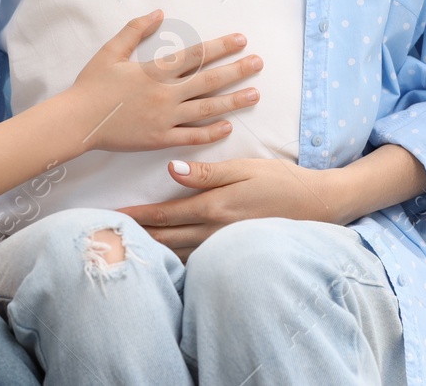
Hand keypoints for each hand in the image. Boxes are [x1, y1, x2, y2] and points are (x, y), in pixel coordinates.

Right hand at [68, 10, 262, 152]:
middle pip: (209, 81)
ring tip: (255, 94)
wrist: (78, 120)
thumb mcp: (110, 51)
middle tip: (259, 63)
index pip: (196, 55)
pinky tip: (228, 126)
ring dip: (234, 101)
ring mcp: (165, 119)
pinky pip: (192, 136)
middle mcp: (165, 94)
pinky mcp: (160, 139)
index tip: (241, 39)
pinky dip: (212, 132)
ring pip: (207, 109)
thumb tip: (158, 12)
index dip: (221, 46)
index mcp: (155, 71)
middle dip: (237, 70)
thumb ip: (134, 29)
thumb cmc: (92, 84)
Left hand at [117, 157, 342, 260]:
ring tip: (128, 247)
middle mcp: (214, 232)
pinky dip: (174, 258)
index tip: (111, 214)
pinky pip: (195, 258)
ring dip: (152, 249)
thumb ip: (206, 172)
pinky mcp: (232, 251)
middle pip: (165, 238)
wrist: (317, 206)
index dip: (137, 215)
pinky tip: (163, 258)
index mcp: (213, 207)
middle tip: (107, 235)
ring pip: (178, 252)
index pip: (165, 215)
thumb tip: (171, 170)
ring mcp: (223, 246)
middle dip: (136, 236)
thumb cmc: (280, 181)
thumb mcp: (244, 168)